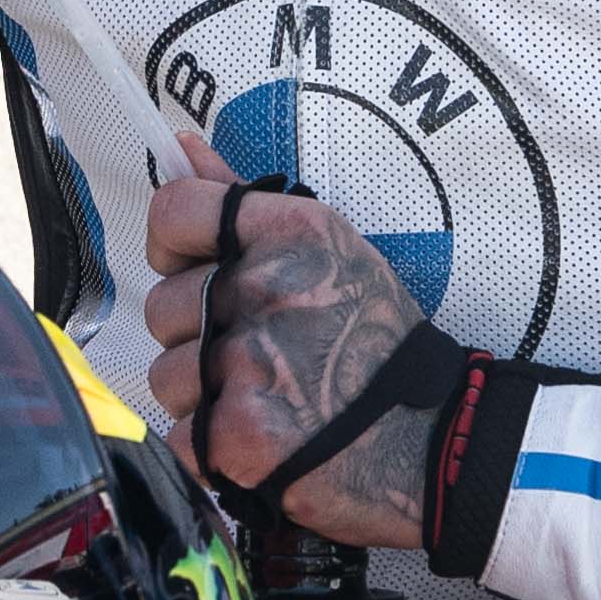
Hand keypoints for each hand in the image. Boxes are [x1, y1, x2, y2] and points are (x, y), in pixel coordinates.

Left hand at [143, 144, 452, 553]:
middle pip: (163, 306)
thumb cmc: (380, 347)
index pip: (175, 211)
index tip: (193, 270)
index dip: (171, 245)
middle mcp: (268, 288)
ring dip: (202, 396)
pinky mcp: (238, 435)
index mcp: (292, 233)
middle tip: (259, 357)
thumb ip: (243, 205)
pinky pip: (180, 436)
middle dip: (197, 336)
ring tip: (267, 402)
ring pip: (167, 375)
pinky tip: (260, 444)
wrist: (436, 442)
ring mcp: (250, 363)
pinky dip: (209, 451)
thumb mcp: (332, 254)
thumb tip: (181, 148)